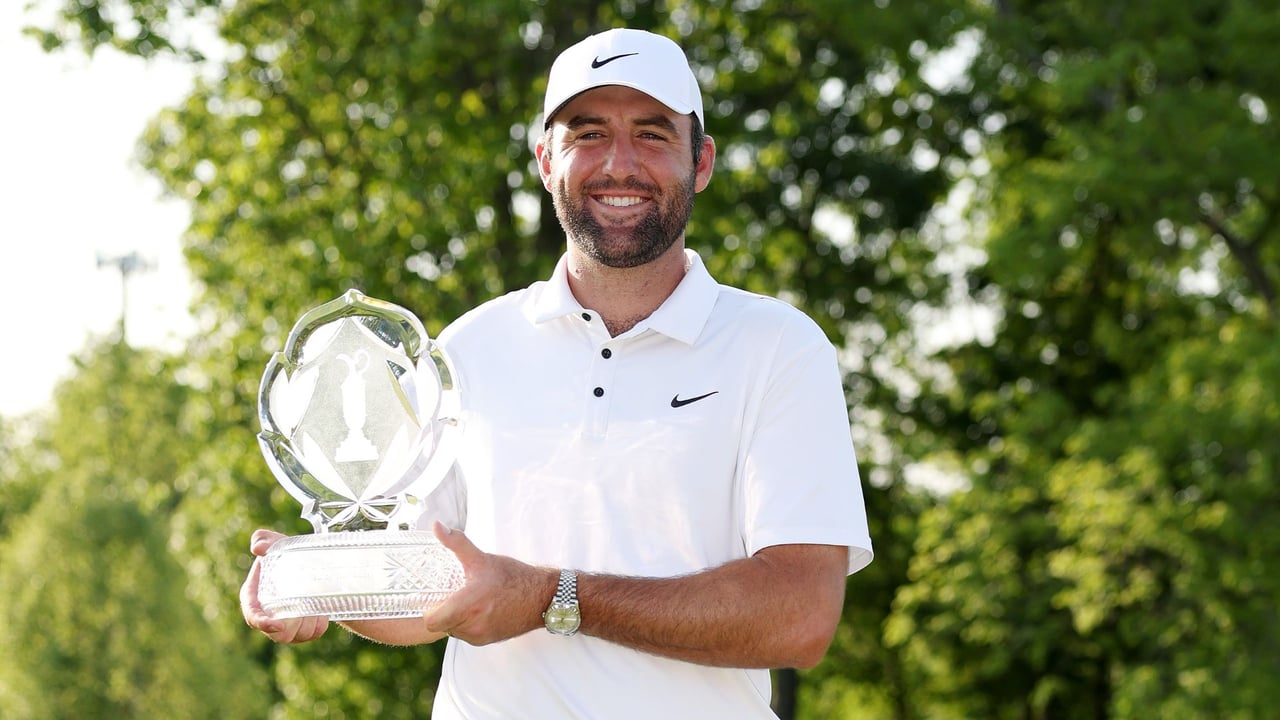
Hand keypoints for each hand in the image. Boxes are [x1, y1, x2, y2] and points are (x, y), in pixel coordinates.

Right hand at [240, 528, 329, 643]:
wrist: (312, 563)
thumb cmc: (287, 554)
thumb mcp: (276, 543)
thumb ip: (264, 540)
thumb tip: (258, 548)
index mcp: (254, 596)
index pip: (253, 616)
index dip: (263, 624)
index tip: (278, 625)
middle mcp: (267, 614)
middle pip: (279, 634)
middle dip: (295, 624)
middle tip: (309, 606)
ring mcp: (285, 625)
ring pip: (297, 636)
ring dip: (309, 622)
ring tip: (317, 604)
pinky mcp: (301, 629)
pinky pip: (312, 634)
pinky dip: (320, 624)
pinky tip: (322, 610)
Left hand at [421, 522, 555, 644]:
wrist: (542, 597)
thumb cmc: (513, 578)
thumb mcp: (482, 559)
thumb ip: (456, 543)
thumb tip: (437, 526)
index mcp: (467, 605)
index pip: (431, 621)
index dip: (429, 610)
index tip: (436, 598)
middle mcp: (472, 625)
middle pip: (442, 625)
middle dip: (444, 612)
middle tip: (453, 595)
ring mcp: (481, 636)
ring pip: (455, 630)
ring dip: (457, 619)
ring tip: (469, 601)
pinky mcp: (489, 641)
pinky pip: (469, 635)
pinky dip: (470, 624)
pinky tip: (481, 610)